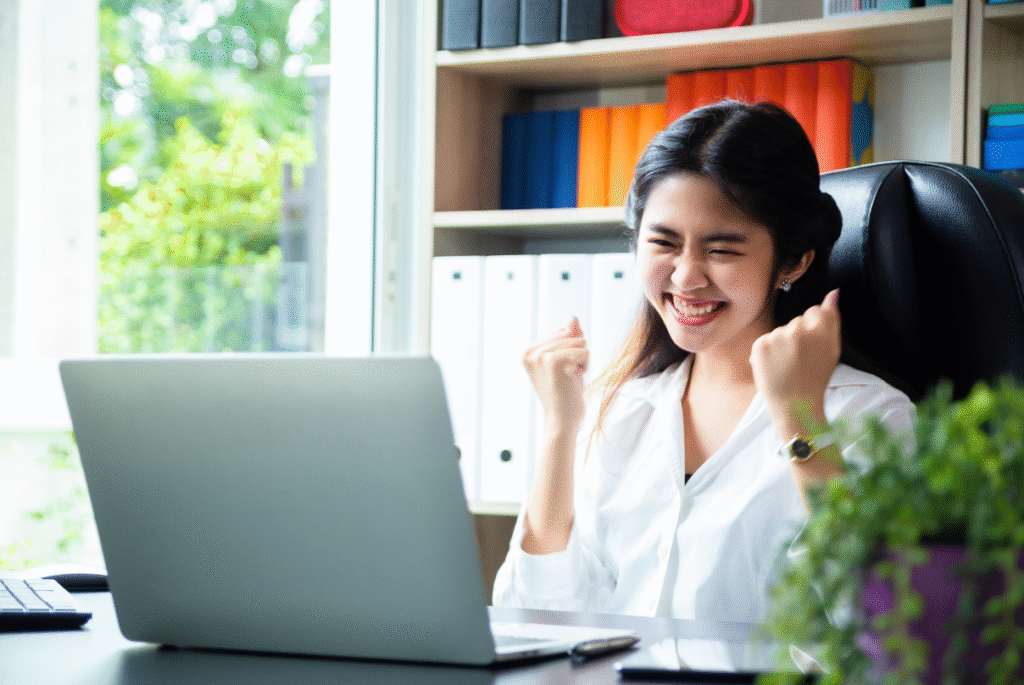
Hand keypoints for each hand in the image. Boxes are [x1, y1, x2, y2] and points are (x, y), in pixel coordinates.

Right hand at [522, 317, 588, 433]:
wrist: (561, 421)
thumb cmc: (565, 393)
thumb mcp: (566, 361)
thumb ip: (568, 338)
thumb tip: (573, 318)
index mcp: (528, 351)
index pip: (562, 331)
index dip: (570, 350)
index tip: (561, 371)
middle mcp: (531, 351)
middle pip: (571, 333)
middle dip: (576, 354)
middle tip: (566, 376)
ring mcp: (541, 356)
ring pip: (579, 342)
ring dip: (581, 361)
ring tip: (569, 379)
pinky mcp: (555, 361)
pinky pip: (585, 351)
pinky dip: (585, 366)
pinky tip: (574, 380)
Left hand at [750, 289, 840, 430]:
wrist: (794, 405)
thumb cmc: (816, 379)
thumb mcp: (833, 349)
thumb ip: (832, 318)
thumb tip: (833, 293)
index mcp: (821, 329)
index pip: (814, 311)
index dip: (813, 329)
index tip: (812, 347)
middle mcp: (798, 329)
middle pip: (796, 321)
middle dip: (798, 337)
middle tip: (800, 361)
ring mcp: (777, 336)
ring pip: (780, 331)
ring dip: (782, 345)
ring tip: (787, 366)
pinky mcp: (760, 344)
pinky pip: (765, 340)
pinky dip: (768, 352)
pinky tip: (775, 367)